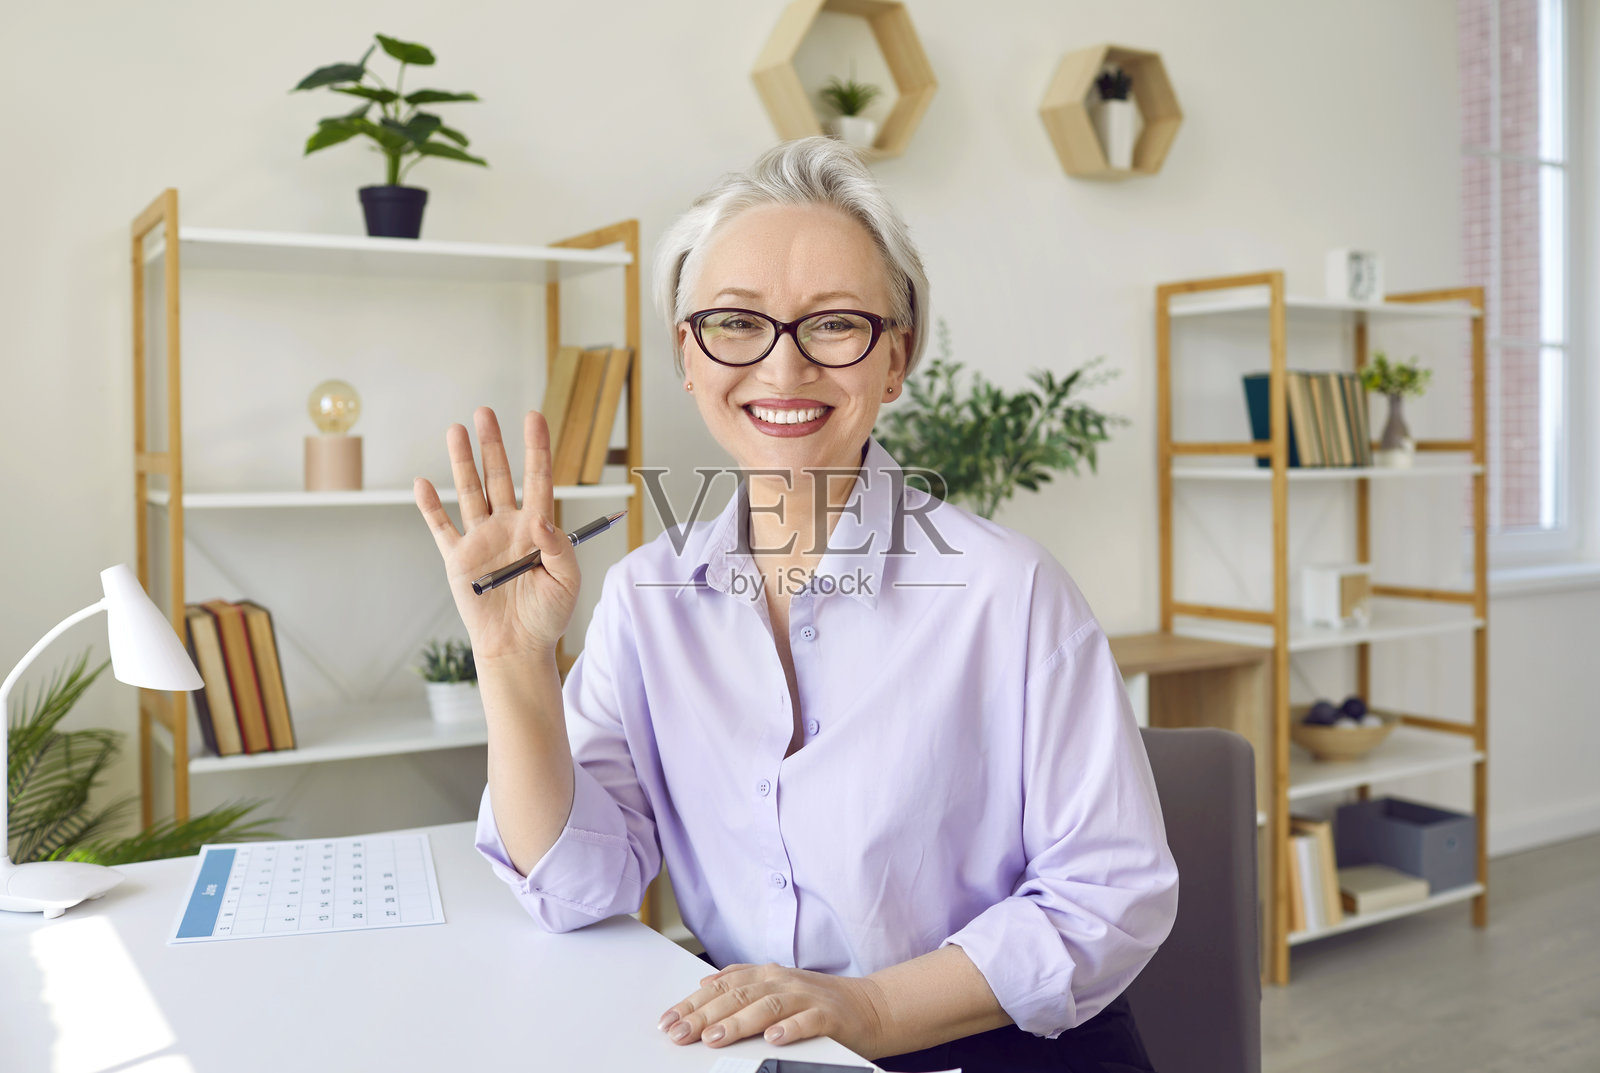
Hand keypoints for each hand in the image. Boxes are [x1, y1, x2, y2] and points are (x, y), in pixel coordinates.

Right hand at [413, 407, 578, 661]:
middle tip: (485, 412)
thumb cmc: (547, 616)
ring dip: (463, 462)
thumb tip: (543, 519)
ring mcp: (481, 539)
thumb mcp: (566, 582)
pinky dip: (430, 506)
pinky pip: (441, 527)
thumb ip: (559, 548)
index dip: (537, 448)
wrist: (517, 646)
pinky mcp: (458, 558)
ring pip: (470, 491)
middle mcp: (508, 526)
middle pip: (499, 476)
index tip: (534, 418)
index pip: (538, 479)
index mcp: (537, 528)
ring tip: (456, 430)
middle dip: (492, 444)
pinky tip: (423, 483)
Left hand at [657, 962, 888, 1056]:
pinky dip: (789, 1028)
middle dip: (705, 1015)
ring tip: (716, 1037)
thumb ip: (742, 981)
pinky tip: (772, 1038)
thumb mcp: (777, 986)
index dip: (693, 1003)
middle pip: (738, 996)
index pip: (721, 986)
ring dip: (738, 1021)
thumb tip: (705, 981)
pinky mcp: (829, 1015)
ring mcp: (806, 996)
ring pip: (767, 1006)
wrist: (870, 1006)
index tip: (669, 1021)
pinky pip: (807, 1021)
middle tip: (681, 1033)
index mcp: (766, 975)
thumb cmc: (818, 1002)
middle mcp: (783, 981)